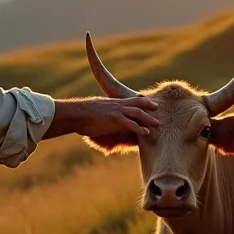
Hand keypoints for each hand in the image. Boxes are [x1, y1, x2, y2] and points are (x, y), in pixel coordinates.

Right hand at [44, 96, 159, 140]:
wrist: (76, 114)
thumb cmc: (81, 115)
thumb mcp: (95, 112)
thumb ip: (102, 115)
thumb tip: (102, 122)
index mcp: (113, 102)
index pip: (131, 100)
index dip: (141, 101)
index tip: (149, 103)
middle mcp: (117, 105)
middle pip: (138, 103)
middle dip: (149, 106)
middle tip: (158, 109)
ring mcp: (117, 111)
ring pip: (138, 113)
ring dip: (148, 118)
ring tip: (157, 124)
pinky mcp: (115, 120)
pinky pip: (131, 124)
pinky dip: (139, 129)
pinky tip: (146, 133)